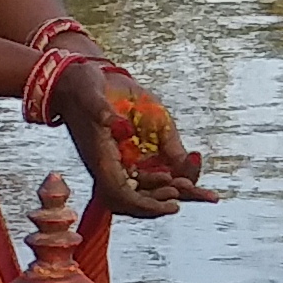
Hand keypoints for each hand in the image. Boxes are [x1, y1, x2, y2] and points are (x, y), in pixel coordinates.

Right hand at [59, 67, 212, 219]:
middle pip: (138, 198)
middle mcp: (111, 165)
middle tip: (197, 192)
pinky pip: (155, 171)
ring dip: (176, 190)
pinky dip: (177, 175)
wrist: (77, 79)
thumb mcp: (90, 92)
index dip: (145, 203)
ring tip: (204, 192)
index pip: (120, 193)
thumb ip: (102, 111)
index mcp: (99, 157)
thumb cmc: (81, 85)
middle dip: (166, 201)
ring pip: (150, 187)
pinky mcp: (133, 151)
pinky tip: (195, 171)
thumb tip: (122, 130)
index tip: (174, 203)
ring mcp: (122, 160)